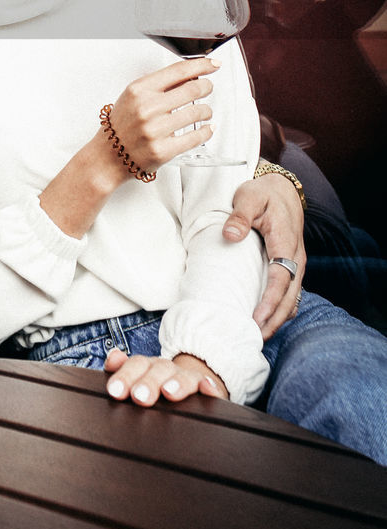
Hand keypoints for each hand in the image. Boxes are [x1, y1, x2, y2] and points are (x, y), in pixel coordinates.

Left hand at [104, 347, 227, 404]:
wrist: (189, 382)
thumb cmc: (156, 384)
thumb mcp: (137, 378)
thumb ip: (122, 369)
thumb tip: (112, 358)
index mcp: (148, 366)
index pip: (136, 365)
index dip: (125, 376)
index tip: (115, 392)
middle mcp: (167, 369)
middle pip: (158, 369)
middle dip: (148, 382)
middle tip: (139, 397)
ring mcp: (188, 378)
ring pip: (183, 376)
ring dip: (177, 383)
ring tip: (169, 393)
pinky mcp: (208, 389)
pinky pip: (211, 386)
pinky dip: (210, 387)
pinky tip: (208, 391)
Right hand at [106, 58, 217, 174]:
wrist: (108, 155)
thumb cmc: (123, 124)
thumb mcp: (134, 96)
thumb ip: (160, 84)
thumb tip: (191, 74)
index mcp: (139, 90)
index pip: (178, 71)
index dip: (201, 65)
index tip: (213, 64)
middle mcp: (147, 108)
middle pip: (193, 89)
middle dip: (207, 87)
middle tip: (208, 88)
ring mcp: (155, 130)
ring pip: (197, 112)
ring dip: (207, 110)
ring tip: (205, 111)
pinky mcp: (163, 151)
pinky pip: (195, 137)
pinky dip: (206, 131)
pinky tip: (206, 128)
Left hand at [223, 174, 304, 339]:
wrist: (280, 189)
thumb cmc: (262, 193)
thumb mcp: (248, 197)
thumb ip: (239, 215)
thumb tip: (231, 234)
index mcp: (286, 243)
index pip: (281, 280)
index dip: (270, 302)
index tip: (256, 320)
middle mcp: (296, 257)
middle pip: (290, 297)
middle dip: (274, 320)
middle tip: (253, 339)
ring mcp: (295, 264)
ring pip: (291, 299)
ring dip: (277, 319)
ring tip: (257, 337)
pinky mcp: (290, 267)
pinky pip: (288, 294)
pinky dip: (279, 310)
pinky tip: (264, 321)